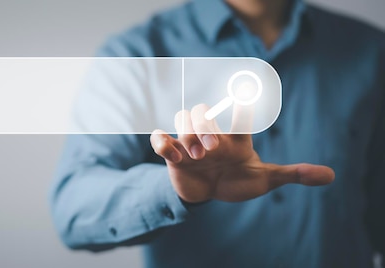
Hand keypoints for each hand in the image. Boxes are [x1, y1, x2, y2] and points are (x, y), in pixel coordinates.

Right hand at [150, 104, 334, 202]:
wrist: (210, 193)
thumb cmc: (238, 181)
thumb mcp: (265, 179)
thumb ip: (293, 174)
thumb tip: (330, 175)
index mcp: (236, 138)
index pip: (242, 116)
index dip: (245, 103)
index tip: (248, 87)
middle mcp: (212, 134)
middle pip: (203, 111)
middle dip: (206, 124)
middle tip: (213, 148)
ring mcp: (190, 143)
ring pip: (182, 119)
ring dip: (187, 133)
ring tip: (197, 155)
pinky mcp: (173, 156)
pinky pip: (161, 141)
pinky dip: (161, 142)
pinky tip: (167, 150)